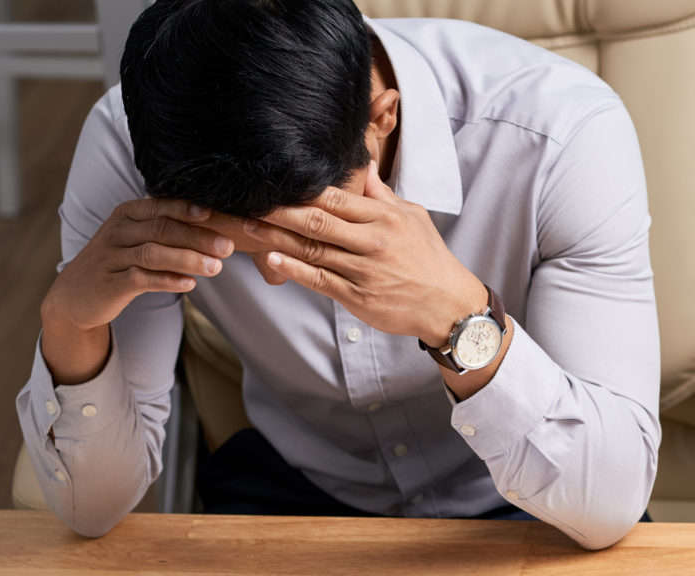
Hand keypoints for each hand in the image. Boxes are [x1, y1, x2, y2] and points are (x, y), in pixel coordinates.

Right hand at [43, 197, 233, 332]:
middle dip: (198, 237)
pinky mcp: (110, 284)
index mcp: (125, 214)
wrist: (74, 296)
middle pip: (162, 229)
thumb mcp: (133, 238)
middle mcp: (117, 231)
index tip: (215, 214)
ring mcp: (111, 257)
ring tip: (216, 267)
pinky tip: (190, 283)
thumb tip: (210, 227)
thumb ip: (162, 229)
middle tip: (227, 246)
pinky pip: (142, 279)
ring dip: (188, 259)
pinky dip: (168, 280)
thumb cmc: (115, 263)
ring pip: (154, 254)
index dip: (188, 209)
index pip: (160, 206)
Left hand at [243, 160, 485, 346]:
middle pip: (318, 222)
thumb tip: (364, 165)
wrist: (448, 305)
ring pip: (313, 250)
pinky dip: (294, 269)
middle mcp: (372, 242)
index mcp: (384, 218)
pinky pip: (319, 280)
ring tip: (249, 226)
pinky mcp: (357, 297)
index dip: (304, 190)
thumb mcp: (412, 218)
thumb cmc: (429, 257)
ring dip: (277, 238)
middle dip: (281, 211)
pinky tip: (272, 260)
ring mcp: (363, 271)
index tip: (277, 182)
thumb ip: (382, 195)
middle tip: (251, 201)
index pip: (337, 198)